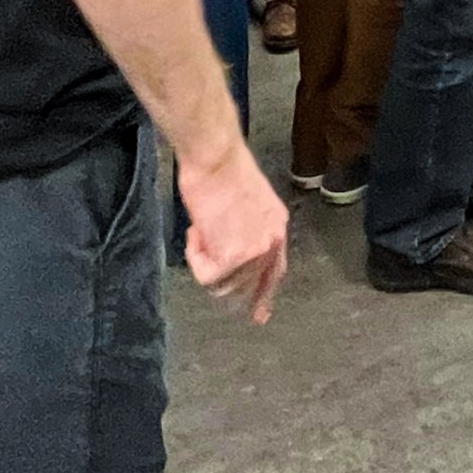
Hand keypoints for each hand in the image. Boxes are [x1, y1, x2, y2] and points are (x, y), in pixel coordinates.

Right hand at [176, 136, 287, 322]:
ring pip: (223, 285)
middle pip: (246, 287)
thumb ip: (248, 229)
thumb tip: (233, 250)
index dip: (264, 296)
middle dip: (222, 277)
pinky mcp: (234, 256)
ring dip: (204, 261)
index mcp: (277, 226)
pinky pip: (206, 277)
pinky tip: (196, 232)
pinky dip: (195, 258)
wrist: (214, 156)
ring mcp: (256, 251)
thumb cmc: (221, 168)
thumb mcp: (248, 202)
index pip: (275, 272)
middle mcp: (272, 242)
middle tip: (202, 250)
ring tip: (200, 230)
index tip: (259, 316)